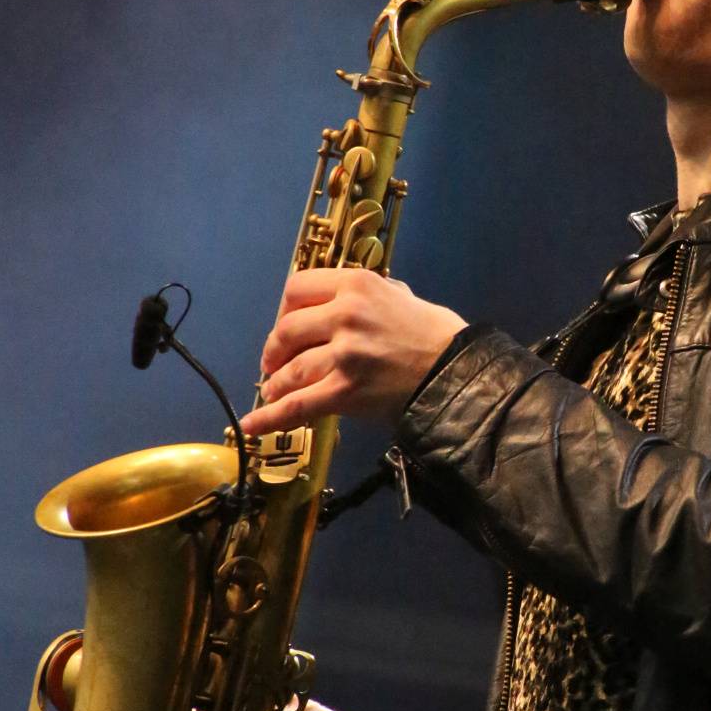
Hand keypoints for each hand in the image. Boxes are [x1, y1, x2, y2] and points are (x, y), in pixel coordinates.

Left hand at [241, 266, 466, 436]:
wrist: (457, 372)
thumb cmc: (436, 334)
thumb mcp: (401, 295)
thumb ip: (368, 294)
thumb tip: (342, 300)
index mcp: (357, 284)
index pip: (296, 288)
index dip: (284, 310)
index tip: (286, 327)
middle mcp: (345, 314)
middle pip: (286, 330)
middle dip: (274, 350)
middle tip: (274, 364)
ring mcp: (344, 353)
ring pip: (291, 370)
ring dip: (277, 384)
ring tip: (273, 391)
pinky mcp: (346, 390)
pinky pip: (297, 405)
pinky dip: (270, 418)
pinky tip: (253, 426)